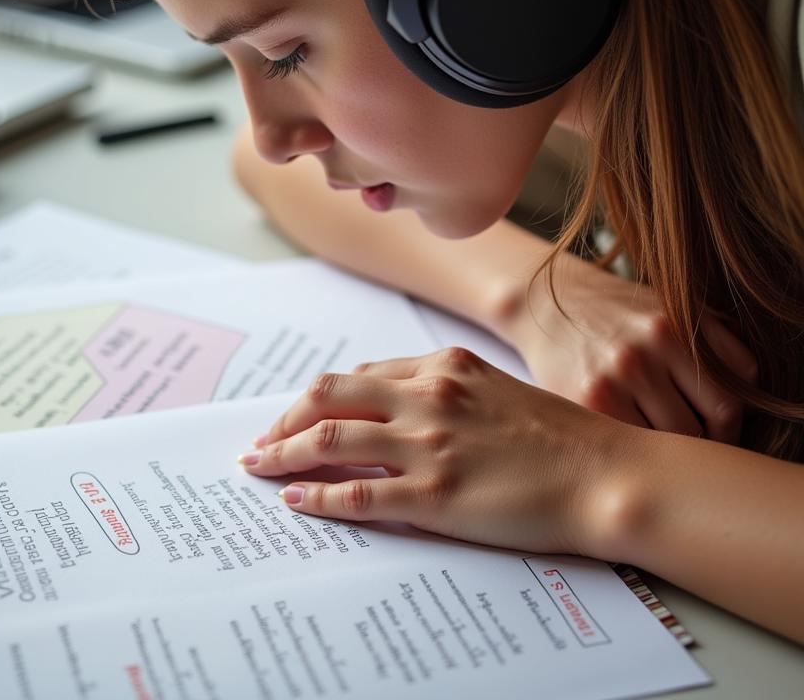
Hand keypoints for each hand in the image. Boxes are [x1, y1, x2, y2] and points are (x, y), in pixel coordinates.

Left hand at [240, 348, 636, 555]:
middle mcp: (427, 396)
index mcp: (442, 365)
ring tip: (259, 468)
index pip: (358, 376)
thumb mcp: (496, 389)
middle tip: (261, 442)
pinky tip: (295, 501)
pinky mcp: (434, 494)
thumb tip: (392, 406)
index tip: (296, 415)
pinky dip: (316, 495)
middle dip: (284, 419)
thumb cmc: (559, 436)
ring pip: (328, 439)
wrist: (606, 475)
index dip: (318, 398)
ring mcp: (428, 444)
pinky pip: (355, 492)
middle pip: (328, 396)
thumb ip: (443, 389)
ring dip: (283, 454)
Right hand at [500, 254, 756, 441]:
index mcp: (671, 329)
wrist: (541, 304)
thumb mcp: (665, 307)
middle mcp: (643, 354)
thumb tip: (753, 386)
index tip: (717, 432)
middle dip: (703, 441)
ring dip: (669, 449)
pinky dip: (636, 448)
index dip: (731, 426)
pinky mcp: (584, 402)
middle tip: (689, 443)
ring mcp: (611, 380)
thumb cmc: (611, 311)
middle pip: (703, 427)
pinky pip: (631, 443)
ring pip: (669, 442)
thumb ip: (714, 340)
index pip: (730, 402)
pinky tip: (629, 441)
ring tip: (659, 445)